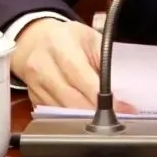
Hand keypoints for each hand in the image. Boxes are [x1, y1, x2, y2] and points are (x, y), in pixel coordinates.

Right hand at [12, 18, 134, 111]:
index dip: (102, 96)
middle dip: (96, 111)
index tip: (120, 108)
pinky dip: (72, 118)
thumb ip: (105, 60)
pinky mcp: (33, 98)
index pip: (82, 76)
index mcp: (60, 44)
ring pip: (63, 111)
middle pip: (72, 99)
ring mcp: (35, 83)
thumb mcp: (90, 38)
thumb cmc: (68, 39)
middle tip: (116, 116)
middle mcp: (43, 64)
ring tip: (104, 117)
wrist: (35, 40)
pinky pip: (55, 115)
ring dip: (85, 118)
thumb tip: (123, 88)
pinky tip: (85, 116)